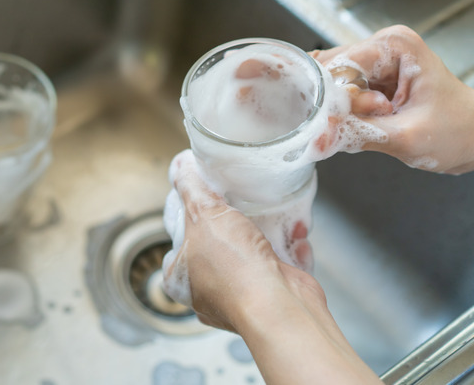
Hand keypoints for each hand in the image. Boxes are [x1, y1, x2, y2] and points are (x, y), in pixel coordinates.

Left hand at [163, 150, 380, 383]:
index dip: (193, 212)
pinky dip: (290, 248)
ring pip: (253, 250)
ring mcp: (241, 293)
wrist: (282, 307)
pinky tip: (294, 239)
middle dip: (238, 219)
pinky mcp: (272, 293)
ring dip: (270, 230)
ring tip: (277, 217)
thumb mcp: (204, 214)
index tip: (207, 195)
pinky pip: (280, 262)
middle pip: (219, 240)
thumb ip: (191, 187)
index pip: (179, 236)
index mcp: (180, 276)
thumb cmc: (235, 270)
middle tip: (244, 202)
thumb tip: (180, 166)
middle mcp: (207, 289)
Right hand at [311, 25, 473, 173]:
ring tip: (377, 123)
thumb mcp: (407, 137)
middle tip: (370, 124)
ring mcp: (375, 63)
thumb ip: (359, 134)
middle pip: (329, 75)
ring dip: (343, 113)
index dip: (337, 99)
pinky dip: (346, 116)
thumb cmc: (459, 130)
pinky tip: (368, 124)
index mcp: (393, 45)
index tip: (354, 121)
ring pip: (330, 88)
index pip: (337, 67)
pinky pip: (339, 97)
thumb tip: (316, 139)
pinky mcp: (371, 80)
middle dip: (338, 107)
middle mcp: (381, 46)